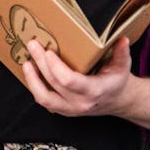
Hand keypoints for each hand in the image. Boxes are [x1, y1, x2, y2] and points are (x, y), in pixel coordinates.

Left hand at [21, 36, 135, 117]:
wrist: (116, 101)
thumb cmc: (116, 80)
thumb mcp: (123, 66)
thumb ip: (122, 53)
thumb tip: (122, 39)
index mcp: (94, 90)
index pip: (70, 81)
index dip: (56, 67)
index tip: (49, 52)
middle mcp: (80, 103)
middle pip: (54, 83)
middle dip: (41, 63)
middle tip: (33, 45)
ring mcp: (70, 109)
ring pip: (44, 98)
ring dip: (32, 80)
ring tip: (27, 62)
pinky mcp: (63, 110)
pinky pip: (44, 100)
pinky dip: (35, 86)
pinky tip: (31, 72)